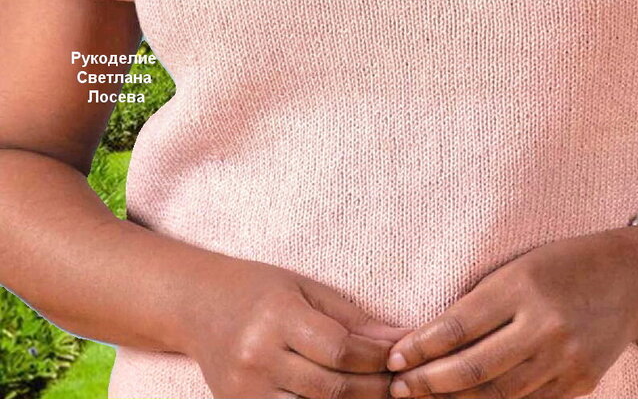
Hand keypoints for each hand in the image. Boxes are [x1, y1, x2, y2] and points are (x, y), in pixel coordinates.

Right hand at [184, 254, 412, 398]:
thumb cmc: (258, 289)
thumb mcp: (306, 288)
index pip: (340, 350)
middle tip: (399, 385)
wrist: (197, 304)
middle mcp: (258, 357)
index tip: (400, 357)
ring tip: (375, 395)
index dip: (376, 359)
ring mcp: (244, 390)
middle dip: (373, 390)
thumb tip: (401, 339)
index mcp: (278, 316)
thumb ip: (353, 318)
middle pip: (330, 388)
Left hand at [382, 229, 637, 398]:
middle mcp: (545, 323)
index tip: (394, 357)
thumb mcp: (520, 265)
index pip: (460, 324)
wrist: (633, 278)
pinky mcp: (580, 382)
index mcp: (524, 284)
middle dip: (430, 383)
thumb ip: (482, 300)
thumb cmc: (565, 263)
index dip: (422, 346)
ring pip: (499, 395)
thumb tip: (429, 337)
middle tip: (399, 388)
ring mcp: (565, 358)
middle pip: (475, 367)